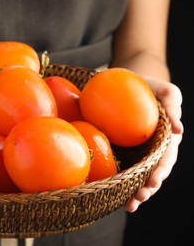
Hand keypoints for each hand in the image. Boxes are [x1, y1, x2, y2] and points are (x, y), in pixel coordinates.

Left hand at [124, 77, 183, 211]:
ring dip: (135, 191)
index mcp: (165, 138)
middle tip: (139, 199)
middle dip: (148, 187)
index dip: (160, 171)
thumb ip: (172, 104)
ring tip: (130, 206)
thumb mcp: (165, 90)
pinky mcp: (123, 150)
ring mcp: (138, 152)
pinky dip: (119, 182)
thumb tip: (179, 130)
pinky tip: (110, 195)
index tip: (153, 183)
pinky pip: (122, 166)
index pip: (165, 158)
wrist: (129, 83)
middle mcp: (153, 149)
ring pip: (139, 175)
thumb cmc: (150, 86)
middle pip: (153, 172)